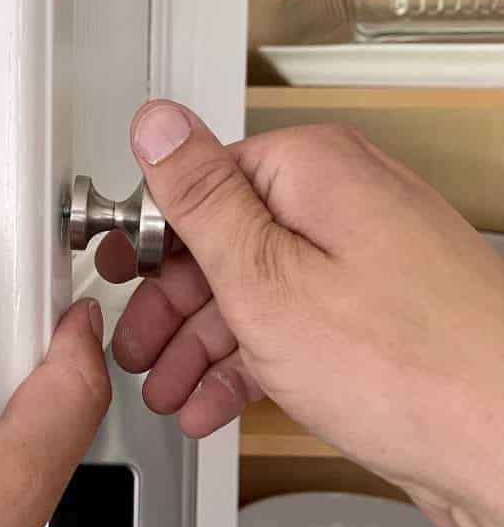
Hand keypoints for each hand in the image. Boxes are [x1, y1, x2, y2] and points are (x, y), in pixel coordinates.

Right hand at [98, 101, 503, 526]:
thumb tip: (156, 122)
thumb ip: (200, 197)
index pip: (202, 182)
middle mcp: (343, 208)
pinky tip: (211, 404)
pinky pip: (290, 329)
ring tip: (167, 391)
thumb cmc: (411, 367)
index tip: (117, 275)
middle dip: (171, 306)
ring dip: (200, 346)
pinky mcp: (371, 319)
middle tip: (135, 349)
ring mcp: (361, 265)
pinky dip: (246, 365)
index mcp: (314, 173)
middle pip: (223, 243)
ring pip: (254, 293)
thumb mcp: (264, 277)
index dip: (151, 238)